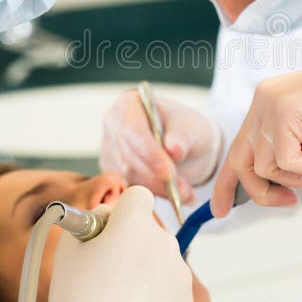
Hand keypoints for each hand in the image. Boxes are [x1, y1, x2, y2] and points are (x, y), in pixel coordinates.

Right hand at [49, 186, 193, 301]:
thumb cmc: (81, 300)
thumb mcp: (69, 252)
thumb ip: (91, 220)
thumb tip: (108, 213)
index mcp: (135, 225)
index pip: (138, 196)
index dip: (122, 211)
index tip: (110, 230)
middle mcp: (164, 242)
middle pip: (149, 229)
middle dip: (131, 242)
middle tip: (107, 268)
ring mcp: (179, 272)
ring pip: (160, 256)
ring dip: (144, 267)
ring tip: (118, 293)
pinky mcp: (187, 297)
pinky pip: (169, 282)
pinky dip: (155, 290)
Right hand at [100, 90, 221, 203]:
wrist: (183, 145)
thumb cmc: (185, 129)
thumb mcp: (192, 128)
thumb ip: (183, 137)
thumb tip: (174, 149)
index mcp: (129, 104)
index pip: (132, 130)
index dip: (149, 153)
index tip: (169, 172)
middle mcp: (113, 124)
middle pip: (128, 156)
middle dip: (156, 177)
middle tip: (183, 191)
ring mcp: (109, 148)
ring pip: (129, 176)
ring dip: (158, 189)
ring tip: (186, 194)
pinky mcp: (112, 171)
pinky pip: (128, 188)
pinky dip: (152, 195)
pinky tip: (174, 198)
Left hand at [210, 47, 301, 216]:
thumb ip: (290, 147)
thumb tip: (270, 183)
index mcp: (267, 100)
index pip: (238, 147)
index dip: (228, 181)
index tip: (223, 209)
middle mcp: (263, 99)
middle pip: (241, 161)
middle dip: (259, 191)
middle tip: (288, 202)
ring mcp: (271, 103)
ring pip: (266, 167)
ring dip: (301, 176)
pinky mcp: (284, 112)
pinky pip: (287, 163)